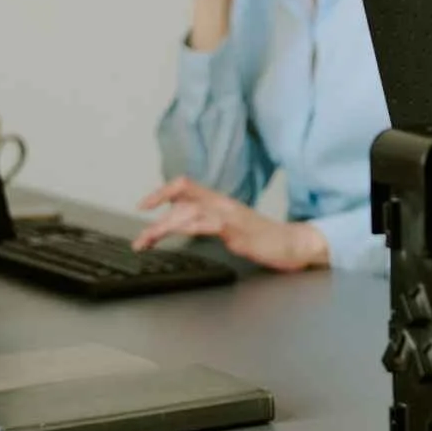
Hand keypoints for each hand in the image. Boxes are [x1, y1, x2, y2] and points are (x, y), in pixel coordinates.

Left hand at [134, 178, 328, 272]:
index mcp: (219, 201)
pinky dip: (188, 227)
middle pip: (181, 197)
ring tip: (147, 242)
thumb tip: (182, 223)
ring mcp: (230, 214)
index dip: (161, 192)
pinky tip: (177, 234)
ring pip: (188, 212)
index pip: (185, 186)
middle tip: (140, 239)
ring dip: (163, 227)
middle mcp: (222, 203)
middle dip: (155, 218)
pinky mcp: (237, 229)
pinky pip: (207, 223)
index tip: (143, 206)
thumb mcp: (230, 227)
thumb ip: (208, 222)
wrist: (292, 244)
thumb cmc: (262, 239)